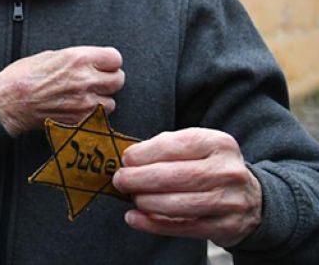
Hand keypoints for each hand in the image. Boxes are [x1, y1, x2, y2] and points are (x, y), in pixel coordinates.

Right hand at [0, 46, 123, 135]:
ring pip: (111, 102)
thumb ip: (76, 58)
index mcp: (78, 58)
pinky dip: (92, 115)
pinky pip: (98, 118)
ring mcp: (84, 102)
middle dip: (108, 80)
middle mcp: (85, 79)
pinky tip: (77, 108)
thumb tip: (91, 62)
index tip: (104, 64)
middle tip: (96, 81)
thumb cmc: (23, 77)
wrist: (8, 102)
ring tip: (84, 96)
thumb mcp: (51, 55)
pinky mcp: (79, 120)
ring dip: (102, 100)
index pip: (115, 58)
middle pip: (118, 80)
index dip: (109, 62)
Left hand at [112, 128, 261, 247]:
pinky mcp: (225, 227)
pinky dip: (153, 225)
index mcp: (218, 143)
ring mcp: (230, 201)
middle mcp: (228, 171)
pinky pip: (182, 227)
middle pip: (175, 176)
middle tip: (121, 180)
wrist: (251, 198)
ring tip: (132, 197)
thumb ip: (166, 148)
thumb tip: (130, 159)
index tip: (126, 159)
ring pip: (179, 204)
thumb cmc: (210, 167)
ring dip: (147, 202)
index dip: (145, 153)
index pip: (175, 145)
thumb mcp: (197, 148)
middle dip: (140, 179)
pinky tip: (135, 218)